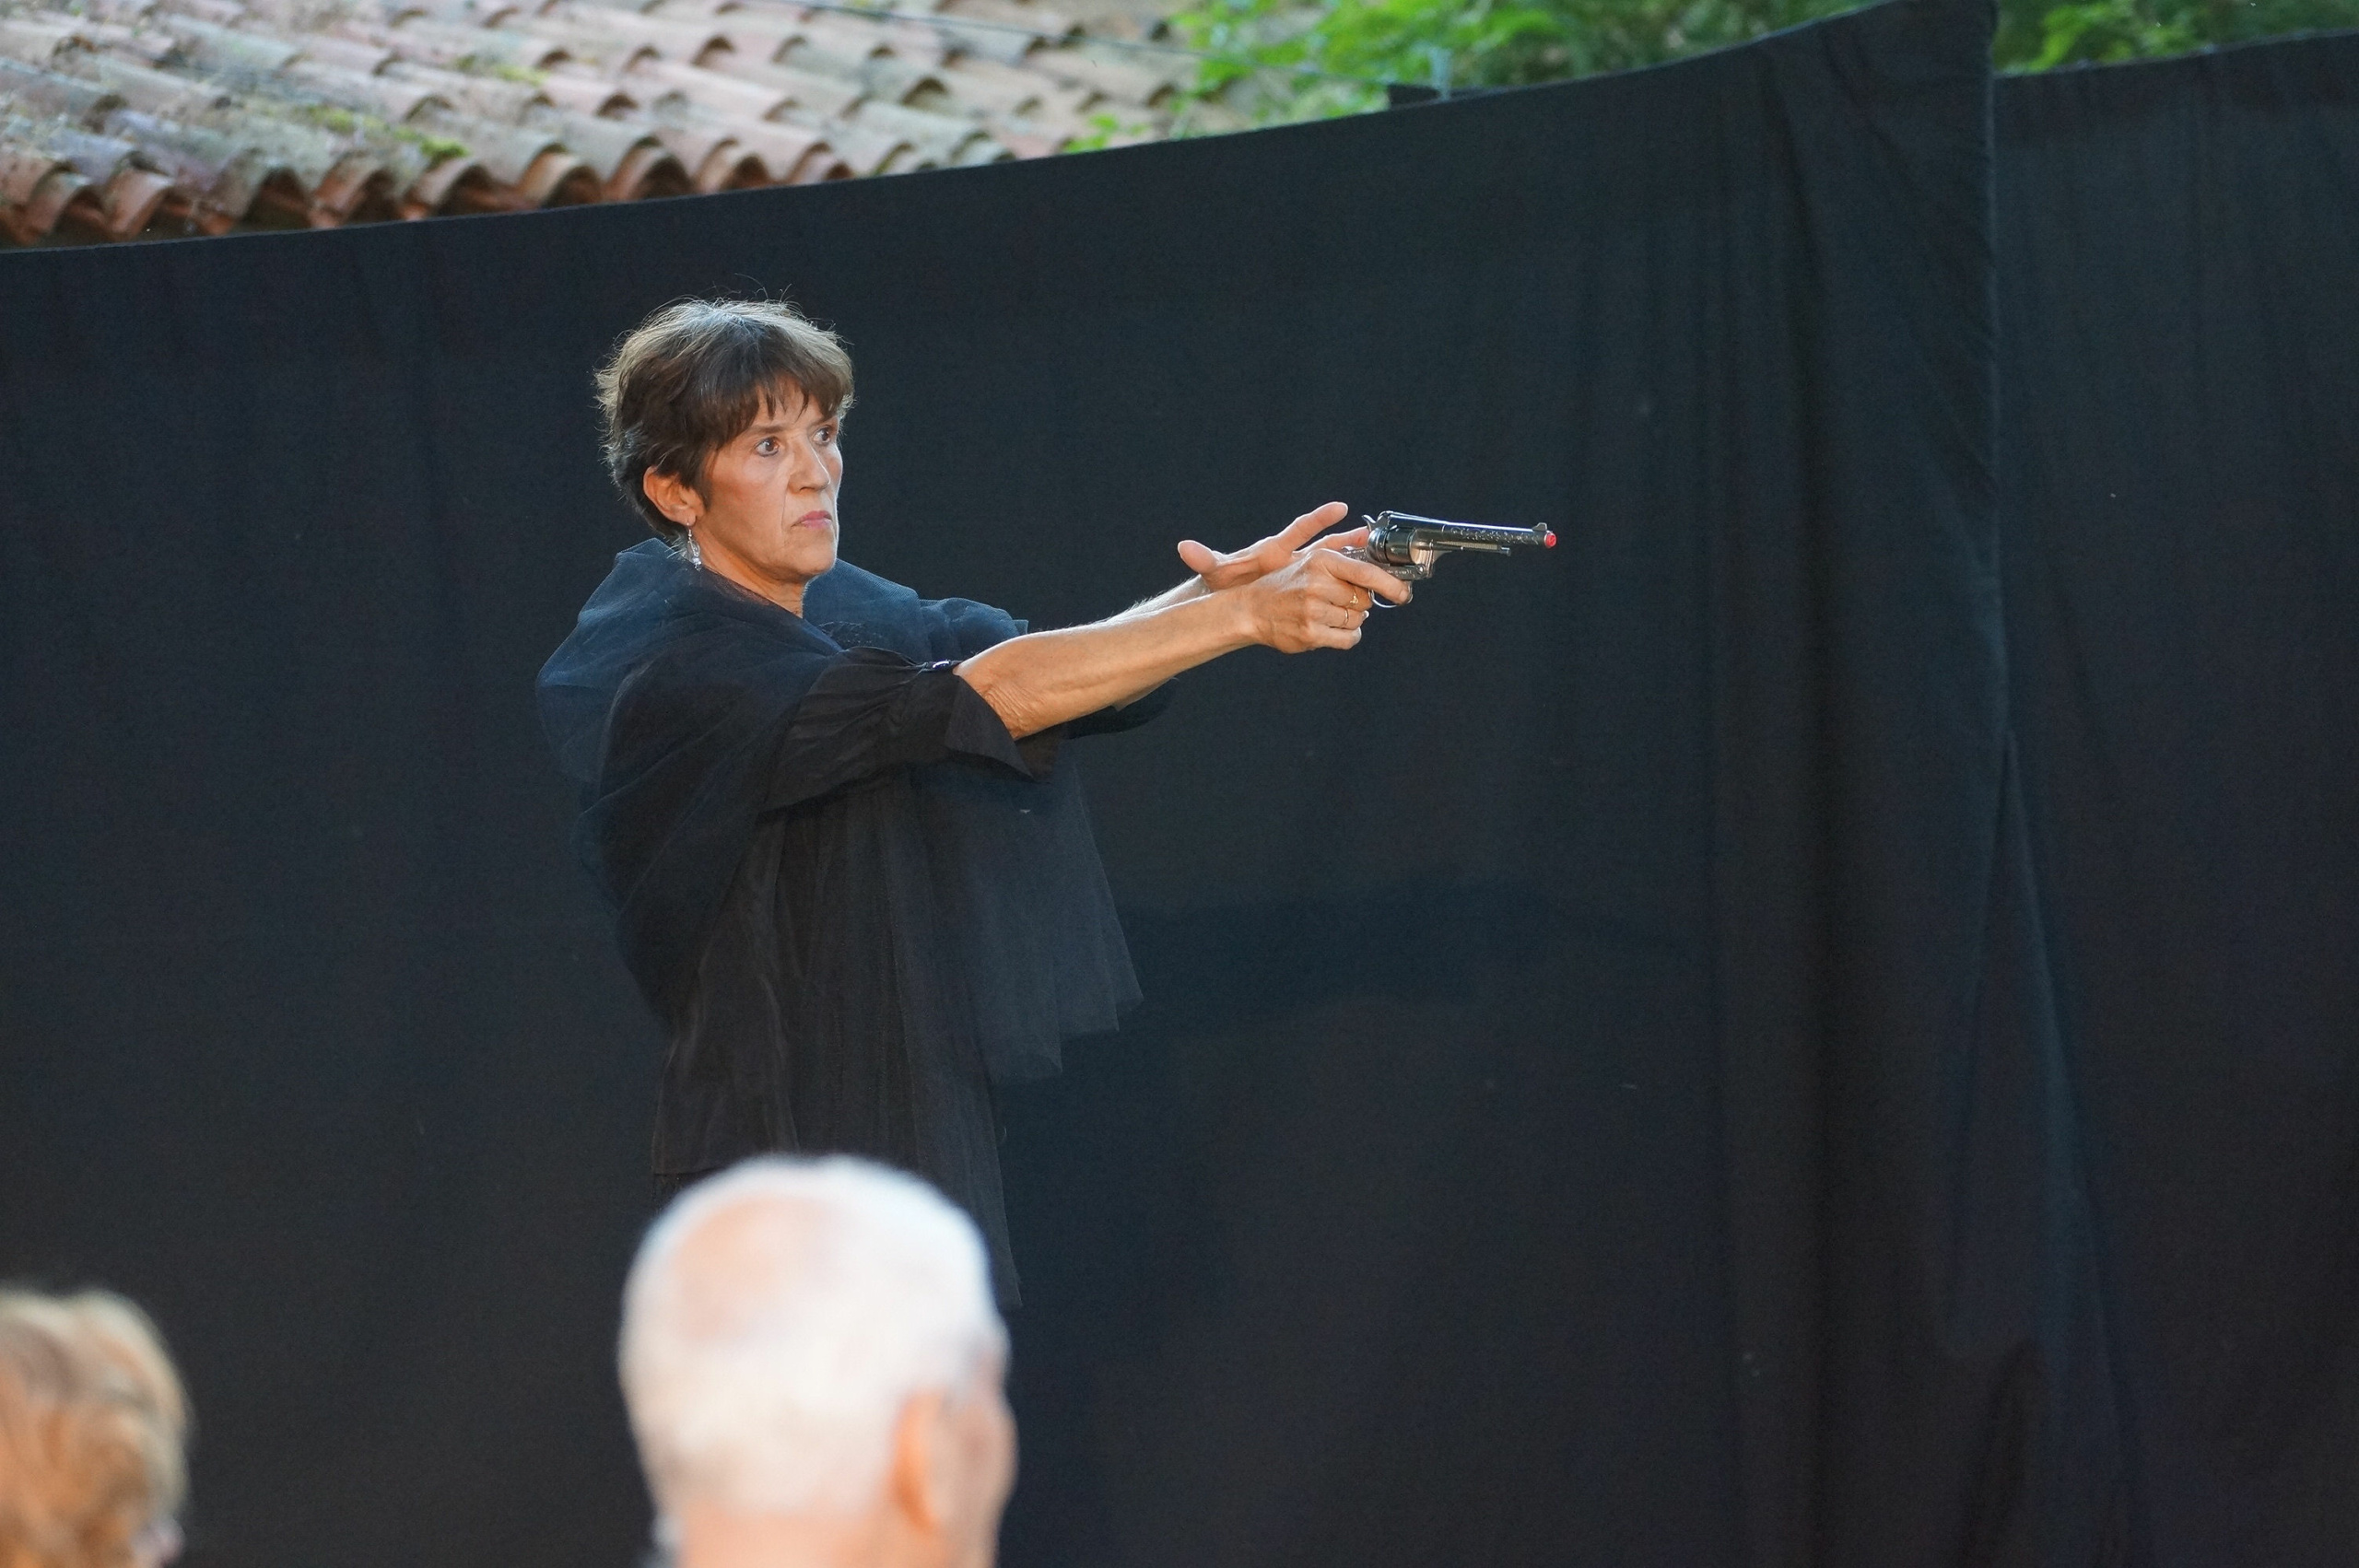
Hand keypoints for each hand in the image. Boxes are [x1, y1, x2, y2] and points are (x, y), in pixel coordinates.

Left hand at [1177, 502, 1365, 590]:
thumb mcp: (1216, 571)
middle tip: (1372, 537)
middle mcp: (1292, 559)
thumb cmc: (1224, 583)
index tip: (1341, 507)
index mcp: (1274, 550)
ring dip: (1354, 562)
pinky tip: (1365, 590)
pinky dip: (1345, 585)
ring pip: (1333, 565)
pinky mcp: (1302, 590)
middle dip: (1348, 541)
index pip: (1300, 529)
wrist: (1228, 599)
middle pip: (1325, 546)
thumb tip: (1184, 548)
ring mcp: (1299, 574)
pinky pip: (1329, 586)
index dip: (1320, 518)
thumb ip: (1205, 559)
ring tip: (1380, 561)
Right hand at [1234, 541, 1411, 652]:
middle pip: (1364, 600)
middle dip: (1359, 603)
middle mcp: (1317, 583)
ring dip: (1351, 620)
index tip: (1404, 593)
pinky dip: (1347, 636)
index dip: (1391, 584)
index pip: (1367, 573)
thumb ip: (1344, 565)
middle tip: (1339, 602)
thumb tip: (1381, 573)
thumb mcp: (1311, 562)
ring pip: (1357, 621)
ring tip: (1328, 614)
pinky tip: (1332, 629)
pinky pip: (1348, 639)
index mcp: (1321, 560)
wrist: (1251, 608)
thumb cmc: (1286, 585)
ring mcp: (1313, 610)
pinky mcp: (1310, 633)